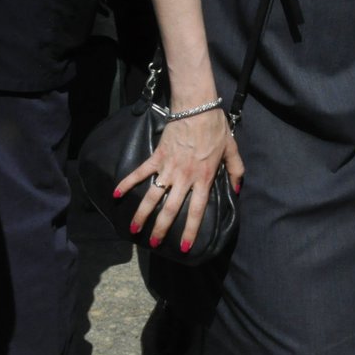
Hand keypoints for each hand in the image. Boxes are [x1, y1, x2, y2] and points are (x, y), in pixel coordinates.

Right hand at [117, 107, 243, 253]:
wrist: (197, 107)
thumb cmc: (216, 128)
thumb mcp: (232, 150)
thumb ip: (237, 171)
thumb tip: (238, 190)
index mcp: (204, 177)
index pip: (197, 210)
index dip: (190, 229)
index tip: (183, 246)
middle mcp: (184, 177)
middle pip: (171, 208)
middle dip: (161, 228)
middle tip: (153, 244)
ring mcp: (168, 168)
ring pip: (152, 196)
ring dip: (142, 214)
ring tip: (134, 229)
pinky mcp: (157, 157)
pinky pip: (140, 173)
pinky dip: (127, 183)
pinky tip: (116, 196)